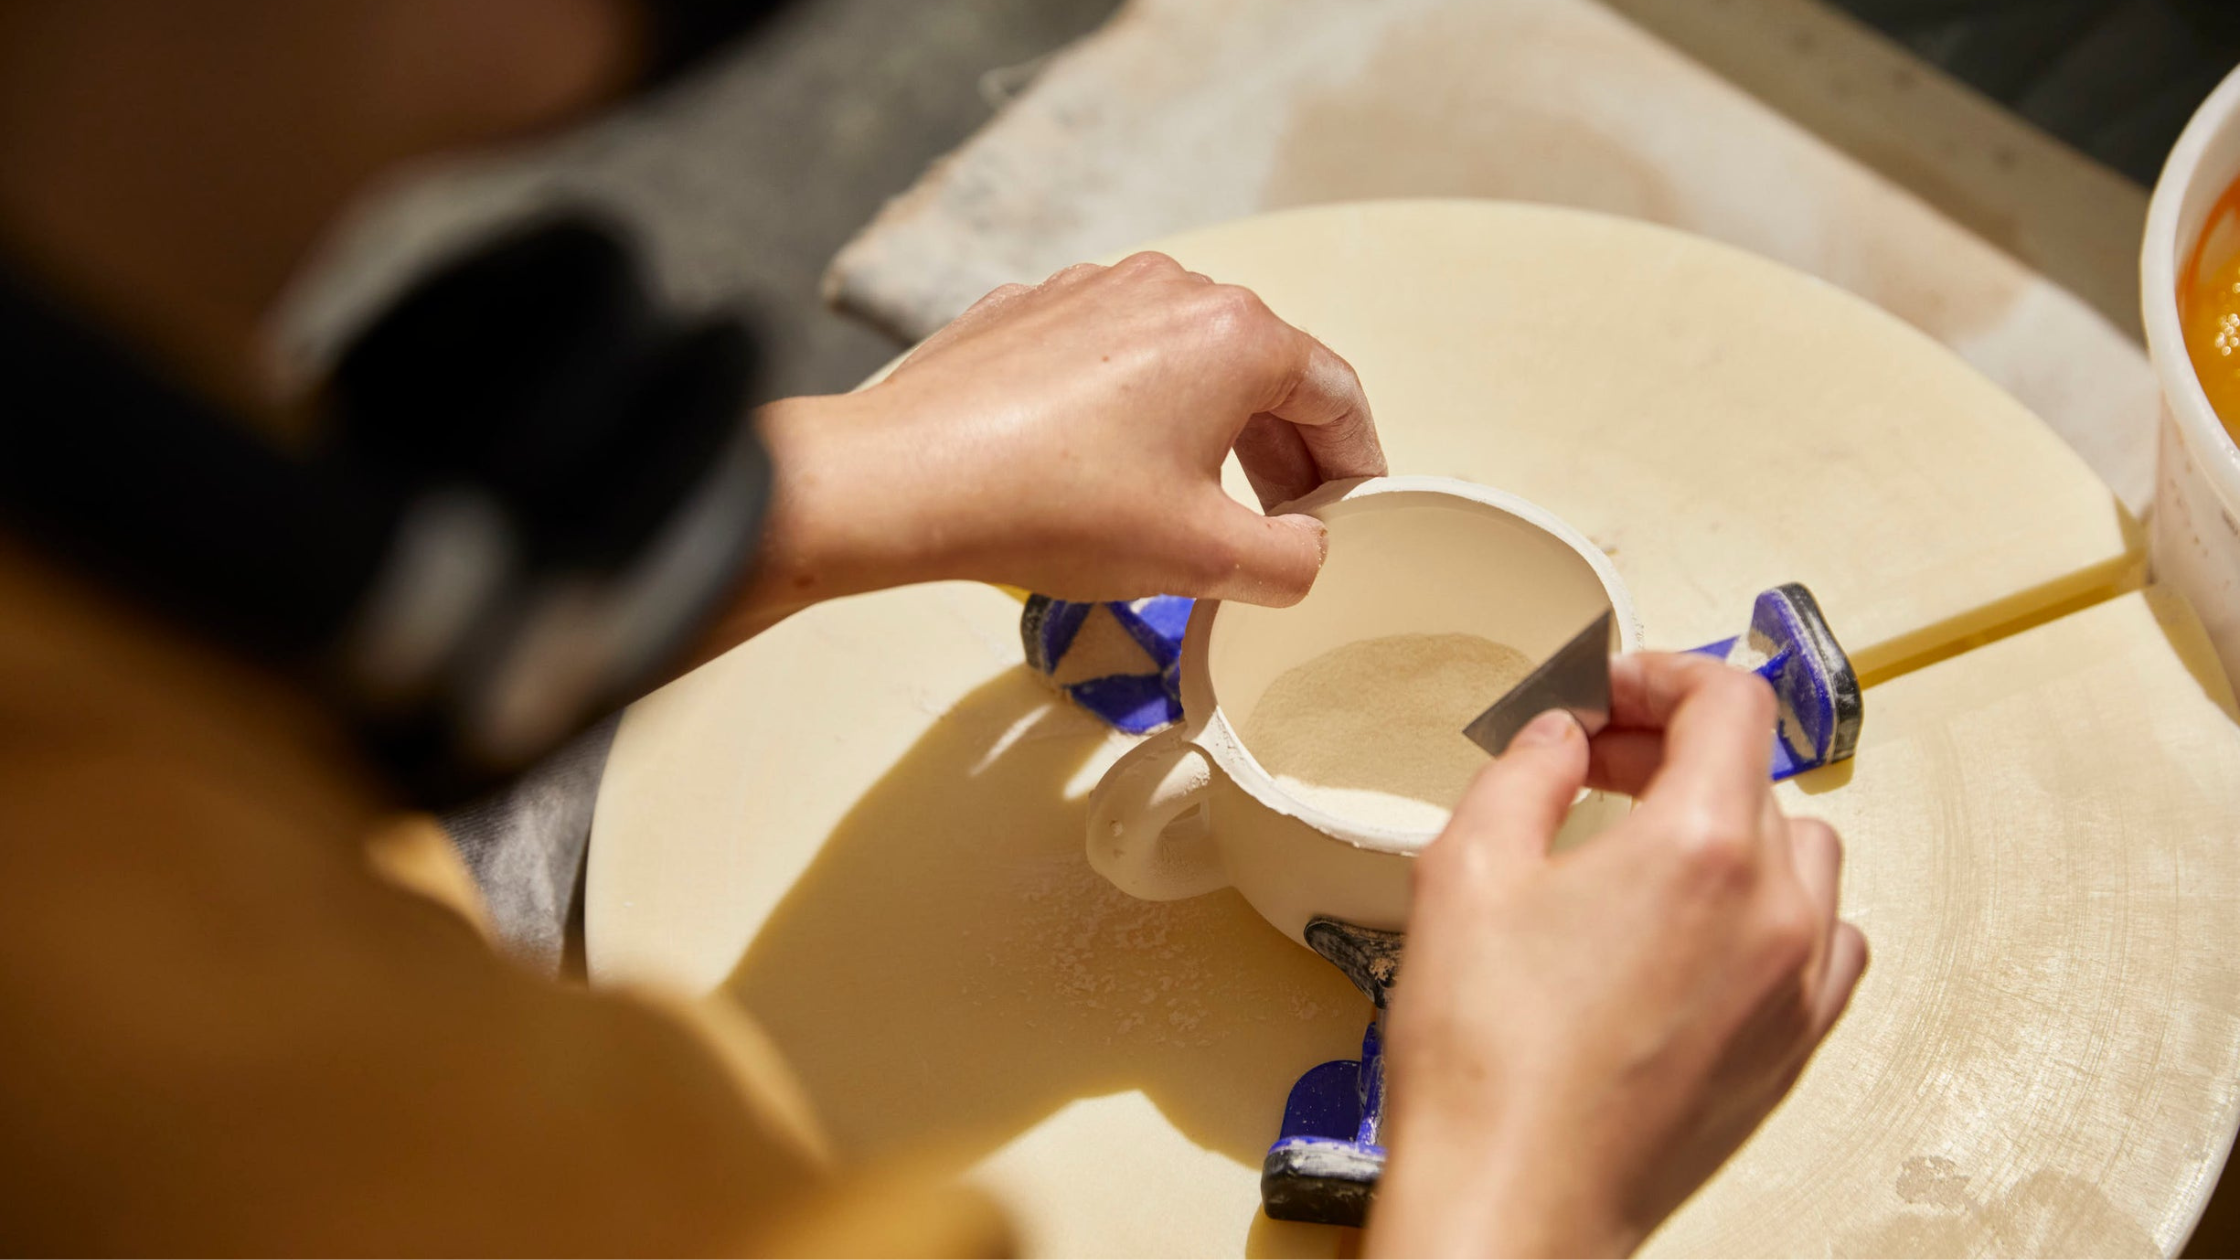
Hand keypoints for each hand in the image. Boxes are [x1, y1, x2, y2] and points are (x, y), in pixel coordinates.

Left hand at [695, 253, 1383, 651]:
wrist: (903, 479)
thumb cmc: (1055, 509)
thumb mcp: (1202, 557)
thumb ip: (1290, 562)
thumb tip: (1307, 551)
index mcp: (1234, 335)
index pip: (1335, 395)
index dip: (1357, 466)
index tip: (1352, 518)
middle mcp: (1172, 289)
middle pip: (1264, 371)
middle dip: (1285, 453)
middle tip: (1283, 526)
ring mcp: (1095, 290)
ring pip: (1187, 361)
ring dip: (1214, 431)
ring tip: (1202, 505)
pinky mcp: (1033, 310)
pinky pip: (1114, 358)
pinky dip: (1138, 412)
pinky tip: (1109, 474)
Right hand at [1369, 654, 1866, 1257]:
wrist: (1512, 1200)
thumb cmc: (1484, 1057)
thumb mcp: (1466, 867)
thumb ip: (1526, 769)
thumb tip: (1564, 736)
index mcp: (1702, 845)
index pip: (1730, 701)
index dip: (1662, 672)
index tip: (1611, 690)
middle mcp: (1775, 910)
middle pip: (1757, 773)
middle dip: (1673, 748)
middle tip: (1593, 765)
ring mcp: (1797, 987)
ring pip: (1805, 856)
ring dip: (1735, 824)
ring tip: (1648, 845)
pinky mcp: (1792, 1051)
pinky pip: (1823, 944)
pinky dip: (1776, 910)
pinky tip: (1702, 929)